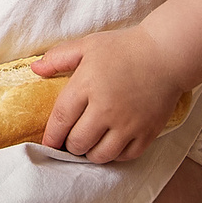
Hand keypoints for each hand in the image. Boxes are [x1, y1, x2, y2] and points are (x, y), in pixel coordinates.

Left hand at [30, 27, 191, 163]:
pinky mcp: (147, 132)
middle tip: (72, 139)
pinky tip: (112, 143)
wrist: (167, 54)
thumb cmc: (125, 48)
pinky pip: (124, 156)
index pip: (60, 121)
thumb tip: (35, 71)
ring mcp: (128, 123)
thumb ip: (58, 58)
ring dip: (90, 153)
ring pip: (99, 155)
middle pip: (77, 143)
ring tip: (91, 143)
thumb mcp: (88, 46)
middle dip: (70, 144)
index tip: (49, 143)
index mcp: (87, 86)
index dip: (51, 137)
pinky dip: (115, 155)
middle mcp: (106, 108)